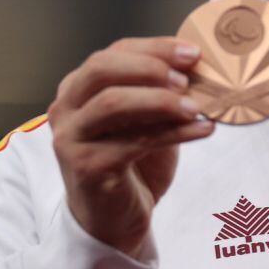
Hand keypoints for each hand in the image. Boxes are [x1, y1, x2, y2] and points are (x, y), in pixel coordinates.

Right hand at [47, 37, 213, 256]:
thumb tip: (196, 66)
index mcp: (78, 87)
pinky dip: (174, 133)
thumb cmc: (130, 163)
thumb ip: (159, 91)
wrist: (113, 220)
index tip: (193, 53)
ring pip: (112, 102)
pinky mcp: (85, 167)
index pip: (114, 52)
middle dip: (150, 67)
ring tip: (197, 108)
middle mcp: (66, 108)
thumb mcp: (145, 119)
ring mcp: (70, 138)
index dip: (156, 48)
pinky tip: (202, 130)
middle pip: (102, 69)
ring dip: (161, 101)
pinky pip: (134, 141)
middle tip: (187, 79)